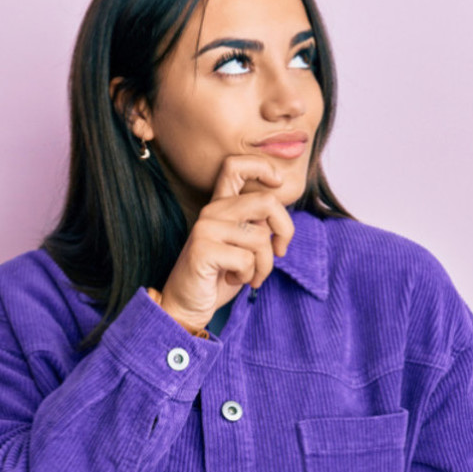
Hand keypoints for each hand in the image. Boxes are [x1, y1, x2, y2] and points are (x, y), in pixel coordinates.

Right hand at [157, 154, 295, 329]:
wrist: (187, 306)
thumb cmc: (219, 277)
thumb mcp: (244, 246)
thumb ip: (258, 226)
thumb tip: (279, 221)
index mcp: (221, 205)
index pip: (236, 166)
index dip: (263, 167)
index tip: (277, 185)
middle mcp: (212, 211)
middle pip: (267, 201)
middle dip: (285, 230)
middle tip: (279, 251)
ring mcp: (205, 228)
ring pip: (261, 238)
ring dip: (264, 266)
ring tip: (250, 276)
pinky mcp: (203, 249)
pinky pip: (246, 258)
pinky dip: (249, 276)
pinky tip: (234, 280)